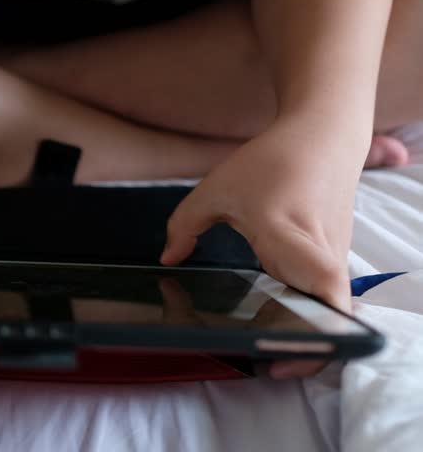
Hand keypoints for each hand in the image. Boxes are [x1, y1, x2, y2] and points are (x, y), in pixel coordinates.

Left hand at [160, 117, 362, 376]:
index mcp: (287, 232)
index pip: (320, 283)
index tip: (289, 349)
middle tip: (269, 365)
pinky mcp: (335, 256)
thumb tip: (167, 260)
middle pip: (328, 310)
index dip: (315, 321)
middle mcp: (317, 249)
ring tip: (272, 352)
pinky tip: (280, 319)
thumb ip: (185, 226)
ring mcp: (332, 255)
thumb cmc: (270, 162)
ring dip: (308, 330)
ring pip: (328, 306)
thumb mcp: (216, 189)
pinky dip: (307, 309)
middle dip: (308, 345)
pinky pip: (323, 292)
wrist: (323, 137)